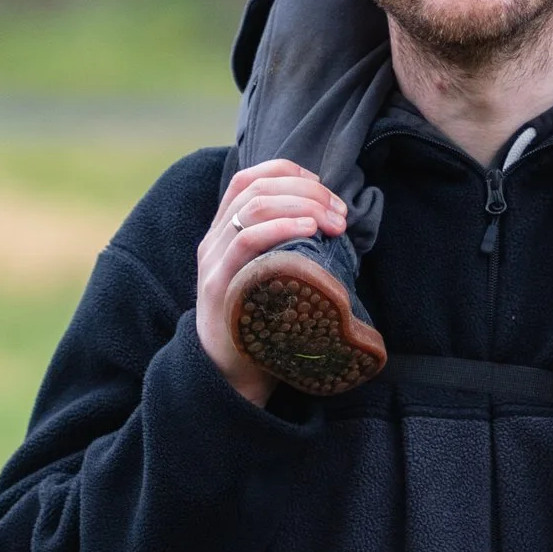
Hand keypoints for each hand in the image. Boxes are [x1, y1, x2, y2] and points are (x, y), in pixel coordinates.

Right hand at [196, 160, 349, 406]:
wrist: (228, 378)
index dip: (288, 173)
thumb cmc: (262, 326)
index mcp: (224, 233)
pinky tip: (308, 230)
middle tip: (339, 212)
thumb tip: (337, 225)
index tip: (323, 188)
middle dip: (305, 191)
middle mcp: (214, 241)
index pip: (249, 179)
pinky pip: (245, 242)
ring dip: (301, 205)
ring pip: (252, 207)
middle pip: (256, 188)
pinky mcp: (219, 286)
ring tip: (331, 222)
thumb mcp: (271, 277)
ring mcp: (213, 262)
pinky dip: (280, 227)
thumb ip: (288, 249)